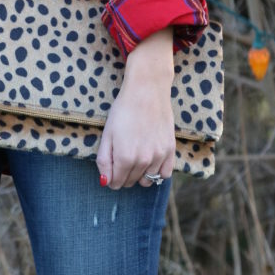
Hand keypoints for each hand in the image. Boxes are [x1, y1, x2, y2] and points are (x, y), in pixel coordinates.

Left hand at [96, 28, 174, 189]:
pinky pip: (164, 174)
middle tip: (121, 156)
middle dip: (123, 175)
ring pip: (147, 181)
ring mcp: (158, 157)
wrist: (146, 91)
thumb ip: (104, 160)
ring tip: (135, 156)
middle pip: (130, 182)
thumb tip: (105, 181)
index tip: (111, 168)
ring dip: (139, 174)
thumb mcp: (107, 133)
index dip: (110, 177)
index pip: (115, 183)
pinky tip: (150, 160)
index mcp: (124, 157)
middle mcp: (143, 161)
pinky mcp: (170, 151)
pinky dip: (156, 172)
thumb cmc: (123, 110)